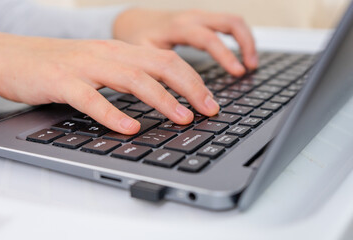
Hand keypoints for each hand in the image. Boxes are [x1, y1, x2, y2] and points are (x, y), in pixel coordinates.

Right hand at [0, 32, 218, 133]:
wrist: (13, 55)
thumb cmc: (61, 65)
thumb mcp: (101, 65)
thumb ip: (129, 77)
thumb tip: (162, 98)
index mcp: (120, 51)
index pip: (166, 60)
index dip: (193, 80)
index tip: (210, 102)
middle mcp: (108, 54)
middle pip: (159, 65)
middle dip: (190, 88)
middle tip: (208, 110)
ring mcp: (85, 66)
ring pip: (132, 79)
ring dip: (161, 100)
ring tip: (182, 119)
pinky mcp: (61, 81)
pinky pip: (91, 98)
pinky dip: (112, 114)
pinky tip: (129, 128)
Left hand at [114, 8, 257, 75]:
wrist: (134, 22)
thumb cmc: (138, 40)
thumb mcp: (144, 55)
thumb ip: (160, 71)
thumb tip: (172, 99)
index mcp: (178, 26)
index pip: (208, 38)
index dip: (225, 55)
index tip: (238, 73)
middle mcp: (192, 18)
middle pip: (230, 22)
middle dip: (245, 45)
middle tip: (249, 69)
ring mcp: (199, 16)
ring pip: (232, 21)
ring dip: (246, 40)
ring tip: (251, 65)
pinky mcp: (203, 20)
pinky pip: (228, 24)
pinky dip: (239, 38)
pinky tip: (241, 56)